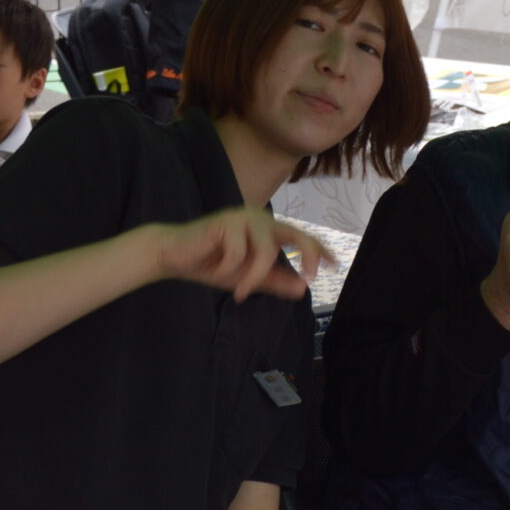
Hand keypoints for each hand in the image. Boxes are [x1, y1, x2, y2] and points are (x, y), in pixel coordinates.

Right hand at [154, 208, 332, 302]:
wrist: (174, 256)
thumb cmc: (212, 263)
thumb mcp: (247, 277)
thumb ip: (274, 281)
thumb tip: (303, 288)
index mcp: (268, 231)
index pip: (302, 237)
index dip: (319, 250)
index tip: (334, 265)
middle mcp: (260, 220)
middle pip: (295, 234)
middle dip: (307, 255)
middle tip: (309, 278)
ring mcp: (243, 217)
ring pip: (264, 250)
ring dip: (252, 277)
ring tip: (239, 292)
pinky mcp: (226, 221)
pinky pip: (238, 252)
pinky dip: (228, 268)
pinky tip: (215, 268)